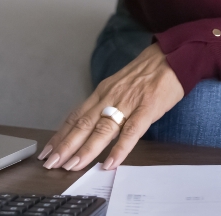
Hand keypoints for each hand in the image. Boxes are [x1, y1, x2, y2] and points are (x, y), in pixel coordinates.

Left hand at [39, 43, 183, 170]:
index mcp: (103, 92)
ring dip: (86, 150)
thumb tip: (93, 124)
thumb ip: (107, 103)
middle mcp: (110, 97)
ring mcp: (128, 102)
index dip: (61, 135)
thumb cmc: (148, 71)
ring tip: (73, 165)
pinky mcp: (148, 107)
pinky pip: (131, 131)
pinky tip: (110, 162)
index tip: (48, 150)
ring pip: (102, 129)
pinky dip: (120, 148)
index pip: (75, 116)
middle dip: (66, 145)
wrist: (173, 55)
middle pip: (83, 124)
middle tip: (51, 163)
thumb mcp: (120, 85)